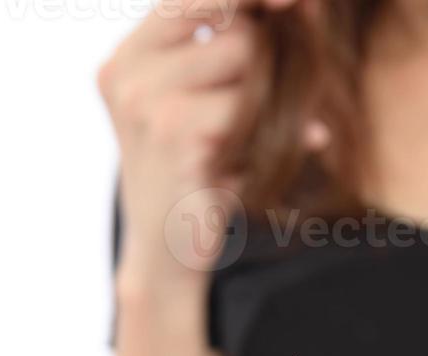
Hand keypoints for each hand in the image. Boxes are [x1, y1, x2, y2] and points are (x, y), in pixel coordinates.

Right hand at [98, 0, 302, 283]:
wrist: (167, 258)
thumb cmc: (196, 179)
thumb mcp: (201, 110)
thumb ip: (230, 57)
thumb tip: (300, 9)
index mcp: (128, 58)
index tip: (290, 2)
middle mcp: (127, 71)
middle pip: (232, 25)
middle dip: (268, 58)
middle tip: (275, 102)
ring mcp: (145, 101)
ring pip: (246, 59)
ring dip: (272, 98)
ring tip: (252, 142)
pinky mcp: (174, 132)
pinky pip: (250, 104)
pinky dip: (271, 133)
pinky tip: (254, 165)